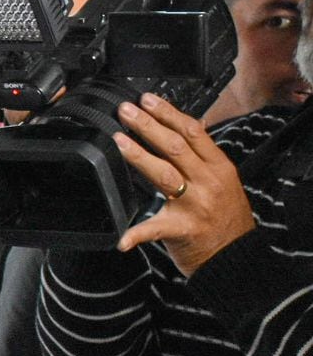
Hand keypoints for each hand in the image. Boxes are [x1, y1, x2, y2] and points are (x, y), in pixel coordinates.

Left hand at [113, 93, 255, 275]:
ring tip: (118, 140)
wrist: (235, 255)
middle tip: (125, 110)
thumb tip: (191, 125)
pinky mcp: (181, 230)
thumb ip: (204, 155)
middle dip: (148, 125)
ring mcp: (194, 205)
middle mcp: (207, 182)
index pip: (192, 132)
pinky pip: (154, 229)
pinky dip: (135, 233)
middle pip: (174, 146)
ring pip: (164, 173)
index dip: (168, 113)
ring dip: (138, 154)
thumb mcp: (223, 179)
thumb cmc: (225, 217)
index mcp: (218, 168)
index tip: (147, 100)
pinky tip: (120, 236)